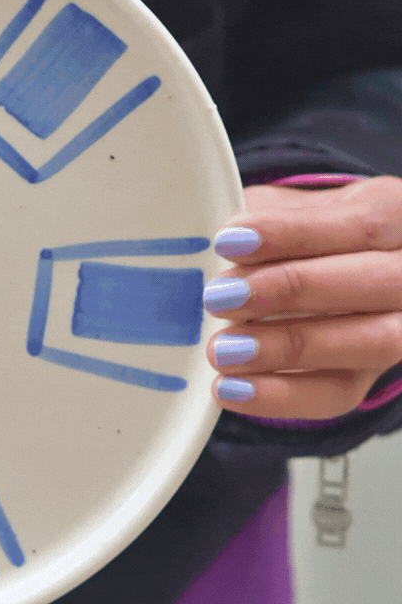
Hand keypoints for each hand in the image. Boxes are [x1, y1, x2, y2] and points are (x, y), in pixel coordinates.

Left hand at [205, 177, 401, 419]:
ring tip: (223, 349)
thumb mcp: (292, 208)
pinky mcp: (371, 375)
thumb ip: (264, 215)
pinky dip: (282, 396)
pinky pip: (338, 394)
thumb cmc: (306, 232)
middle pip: (374, 283)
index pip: (358, 224)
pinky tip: (233, 388)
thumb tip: (219, 239)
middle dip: (292, 290)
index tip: (229, 240)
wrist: (327, 267)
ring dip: (289, 348)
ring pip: (370, 343)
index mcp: (395, 216)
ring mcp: (400, 327)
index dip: (294, 233)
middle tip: (220, 297)